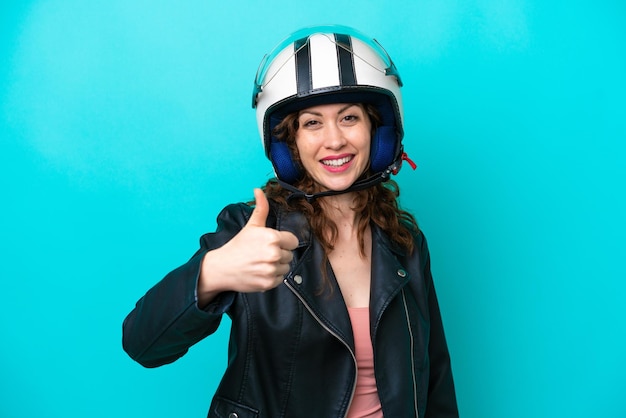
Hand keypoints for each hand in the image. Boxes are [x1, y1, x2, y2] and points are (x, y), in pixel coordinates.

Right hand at [198, 189, 298, 303]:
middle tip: (263, 253)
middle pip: (290, 254)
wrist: (222, 267)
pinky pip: (280, 279)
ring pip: (286, 267)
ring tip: (261, 262)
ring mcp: (271, 270)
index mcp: (273, 238)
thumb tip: (259, 190)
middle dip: (279, 254)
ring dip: (277, 266)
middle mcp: (274, 254)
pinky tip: (260, 271)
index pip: (293, 241)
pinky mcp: (269, 283)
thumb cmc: (238, 245)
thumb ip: (261, 208)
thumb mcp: (251, 225)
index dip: (284, 242)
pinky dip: (272, 277)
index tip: (272, 243)